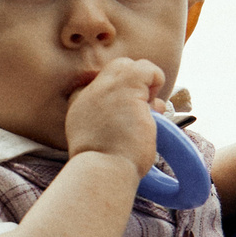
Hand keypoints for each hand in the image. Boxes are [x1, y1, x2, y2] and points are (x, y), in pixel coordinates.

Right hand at [62, 58, 164, 180]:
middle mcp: (89, 93)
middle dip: (132, 84)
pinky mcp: (127, 85)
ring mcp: (106, 87)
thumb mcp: (97, 141)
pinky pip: (148, 69)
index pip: (96, 86)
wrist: (104, 170)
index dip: (116, 96)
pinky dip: (157, 81)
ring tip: (146, 112)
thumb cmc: (107, 166)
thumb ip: (111, 122)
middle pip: (113, 70)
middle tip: (140, 110)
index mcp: (78, 108)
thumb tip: (144, 109)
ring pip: (130, 66)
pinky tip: (154, 105)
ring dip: (144, 84)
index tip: (123, 117)